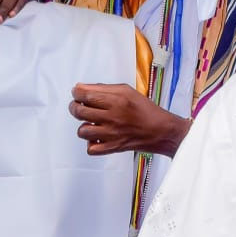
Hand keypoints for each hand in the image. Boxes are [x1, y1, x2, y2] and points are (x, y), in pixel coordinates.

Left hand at [69, 83, 191, 157]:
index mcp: (117, 100)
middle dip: (74, 107)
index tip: (77, 92)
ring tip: (91, 123)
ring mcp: (112, 134)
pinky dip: (91, 144)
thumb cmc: (145, 110)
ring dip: (83, 126)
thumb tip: (81, 87)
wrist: (161, 130)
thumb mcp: (126, 91)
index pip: (85, 94)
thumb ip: (103, 88)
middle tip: (78, 106)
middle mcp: (113, 116)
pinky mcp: (112, 148)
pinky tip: (97, 137)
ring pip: (82, 131)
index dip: (76, 92)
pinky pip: (91, 149)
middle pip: (80, 111)